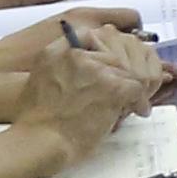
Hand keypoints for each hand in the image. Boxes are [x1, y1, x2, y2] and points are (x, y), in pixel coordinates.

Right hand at [21, 21, 159, 140]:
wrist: (38, 142)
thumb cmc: (36, 123)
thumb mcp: (41, 82)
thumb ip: (63, 69)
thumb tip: (86, 72)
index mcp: (55, 51)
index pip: (89, 36)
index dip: (103, 51)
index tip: (108, 64)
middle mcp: (76, 54)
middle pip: (113, 53)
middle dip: (120, 73)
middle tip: (123, 88)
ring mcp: (96, 69)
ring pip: (126, 71)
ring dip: (130, 87)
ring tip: (131, 102)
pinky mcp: (113, 87)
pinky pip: (137, 87)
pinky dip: (140, 100)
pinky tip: (137, 110)